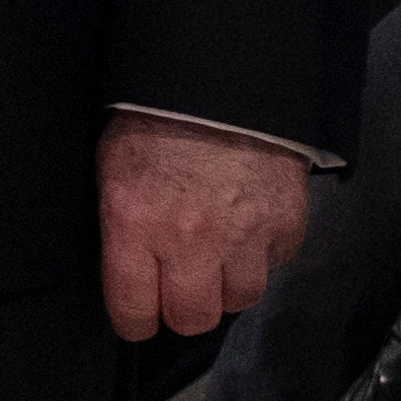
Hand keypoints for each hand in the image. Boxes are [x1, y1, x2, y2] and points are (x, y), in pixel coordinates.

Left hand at [99, 112, 310, 347]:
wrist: (223, 79)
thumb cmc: (153, 120)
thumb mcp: (114, 170)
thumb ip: (122, 227)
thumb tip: (129, 271)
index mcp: (135, 225)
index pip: (134, 311)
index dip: (134, 321)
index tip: (138, 314)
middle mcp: (191, 240)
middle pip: (193, 318)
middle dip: (184, 309)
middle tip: (182, 287)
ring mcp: (244, 235)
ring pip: (240, 299)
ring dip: (227, 284)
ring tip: (218, 256)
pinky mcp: (286, 223)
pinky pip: (275, 263)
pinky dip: (263, 254)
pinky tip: (249, 227)